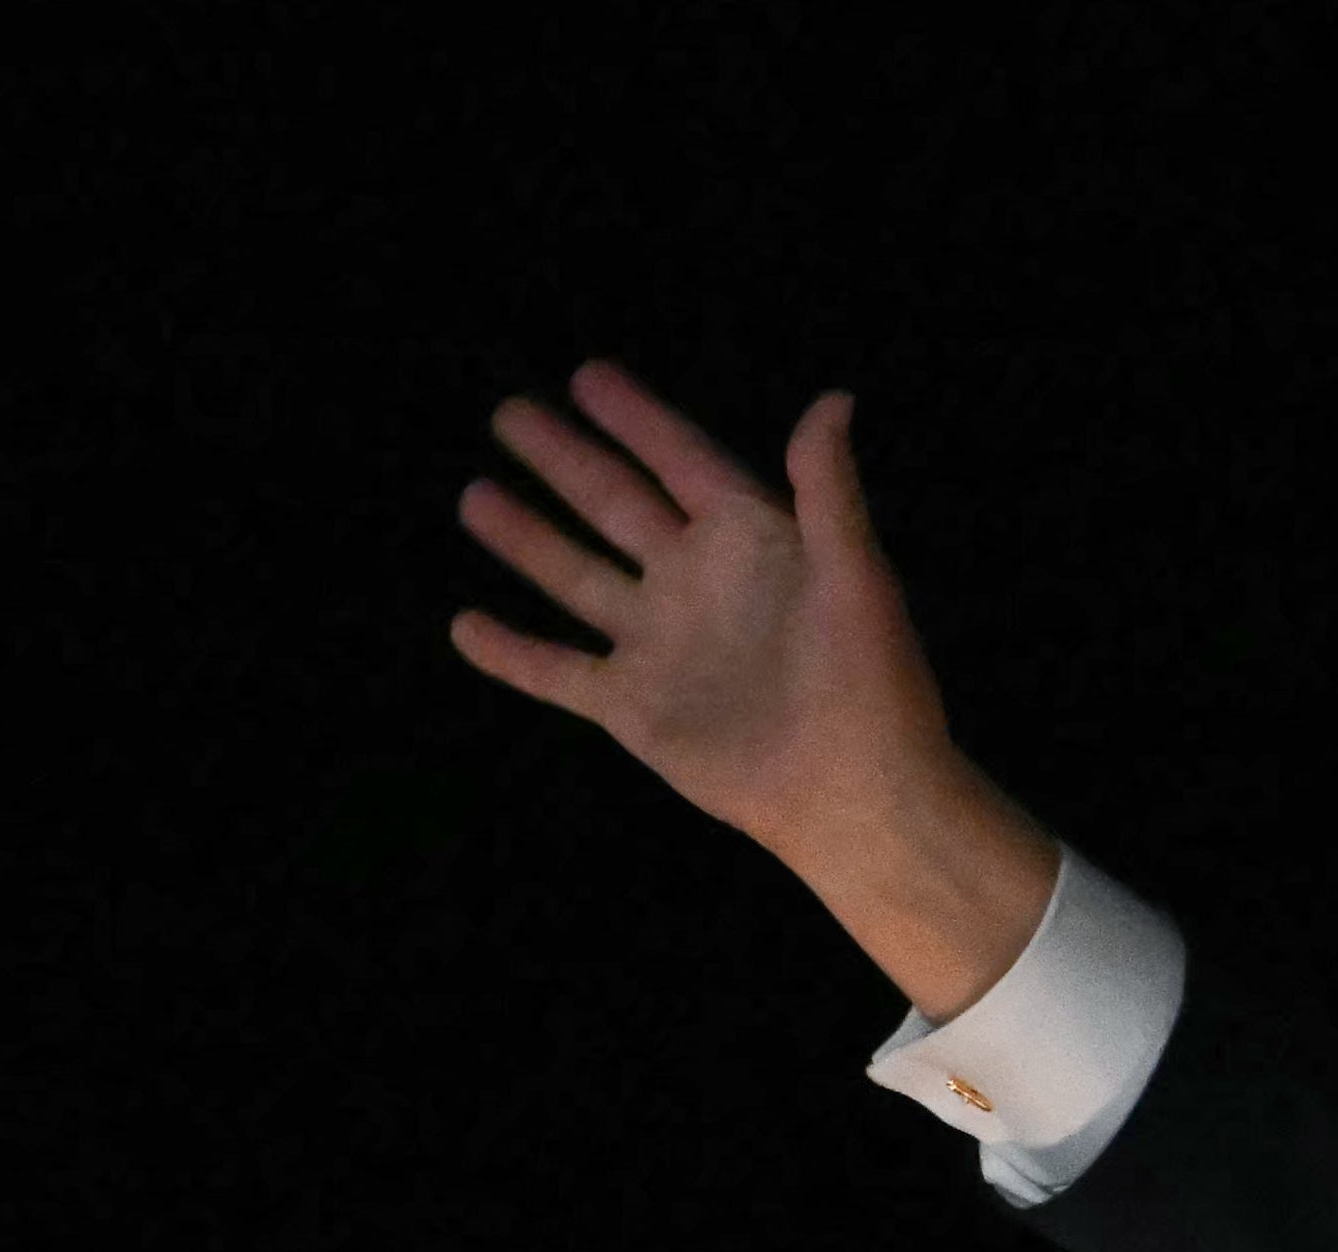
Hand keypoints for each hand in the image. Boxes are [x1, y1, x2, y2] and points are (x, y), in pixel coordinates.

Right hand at [450, 363, 1054, 1017]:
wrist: (858, 792)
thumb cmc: (873, 683)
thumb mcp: (857, 575)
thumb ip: (829, 489)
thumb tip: (833, 400)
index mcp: (752, 543)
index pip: (683, 463)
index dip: (639, 419)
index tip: (589, 374)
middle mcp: (696, 584)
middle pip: (615, 506)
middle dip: (564, 461)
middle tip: (509, 413)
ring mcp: (660, 646)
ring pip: (575, 577)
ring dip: (527, 538)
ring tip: (476, 496)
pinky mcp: (634, 708)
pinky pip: (558, 672)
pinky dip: (511, 653)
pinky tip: (465, 625)